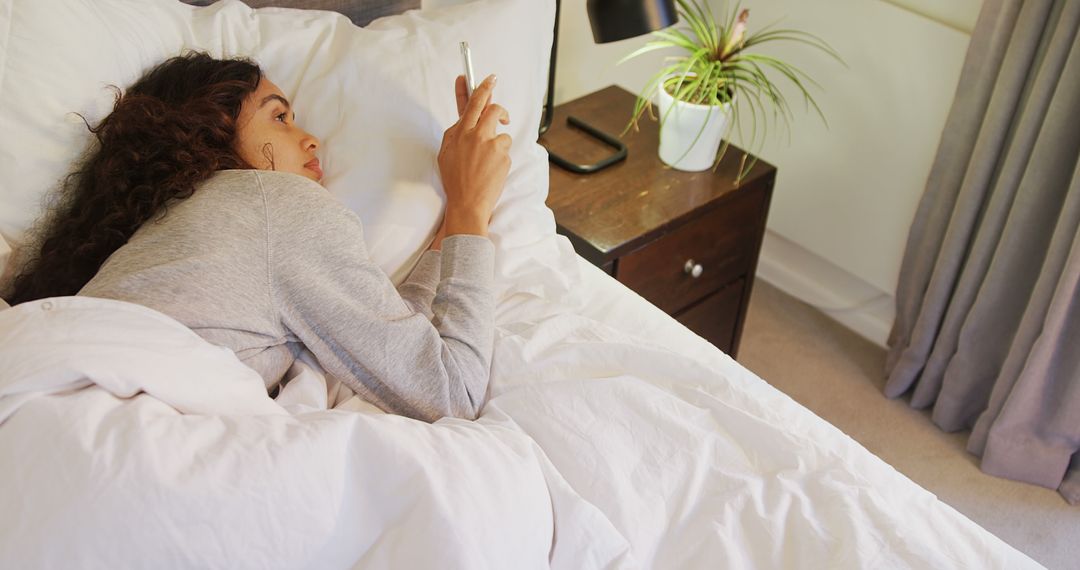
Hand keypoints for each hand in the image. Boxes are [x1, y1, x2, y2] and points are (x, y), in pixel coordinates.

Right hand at [436, 74, 511, 236]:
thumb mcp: (446, 152)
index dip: (481, 87)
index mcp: (459, 132)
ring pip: (501, 132)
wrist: (467, 203)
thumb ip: (455, 132)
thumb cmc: (455, 180)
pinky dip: (501, 157)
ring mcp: (491, 144)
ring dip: (498, 143)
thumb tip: (466, 119)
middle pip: (493, 109)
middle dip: (499, 108)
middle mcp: (475, 135)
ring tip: (487, 162)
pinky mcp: (503, 155)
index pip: (473, 103)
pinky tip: (492, 170)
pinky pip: (505, 149)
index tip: (490, 78)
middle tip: (502, 116)